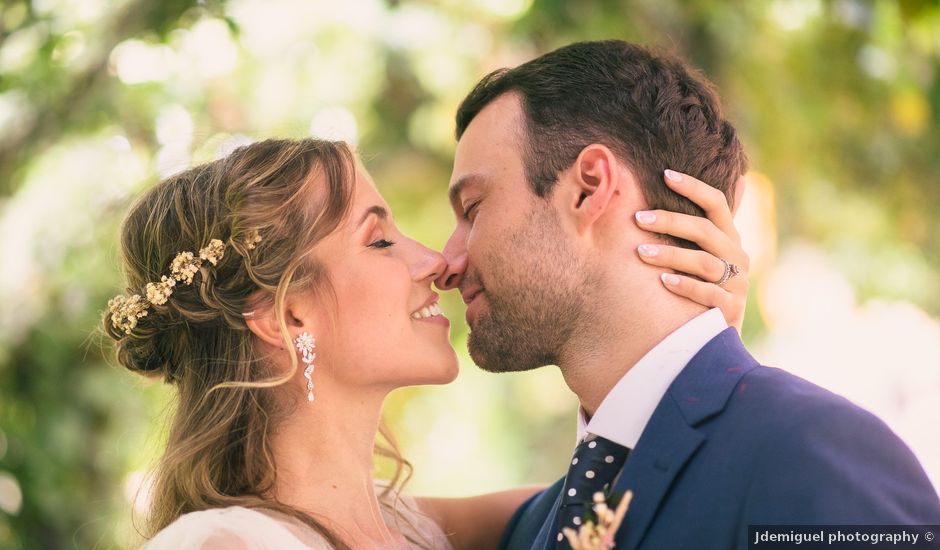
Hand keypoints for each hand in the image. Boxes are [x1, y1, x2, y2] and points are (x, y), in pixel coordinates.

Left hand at [633, 170, 748, 331]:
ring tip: (642, 252)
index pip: (717, 204)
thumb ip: (699, 229)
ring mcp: (737, 284)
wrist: (717, 337)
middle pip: (705, 231)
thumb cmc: (703, 289)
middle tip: (638, 218)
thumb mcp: (704, 256)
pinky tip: (663, 282)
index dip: (693, 187)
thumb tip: (701, 182)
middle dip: (670, 221)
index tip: (665, 174)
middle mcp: (737, 257)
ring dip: (671, 255)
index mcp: (729, 239)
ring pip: (704, 262)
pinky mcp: (731, 309)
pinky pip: (708, 294)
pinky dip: (686, 286)